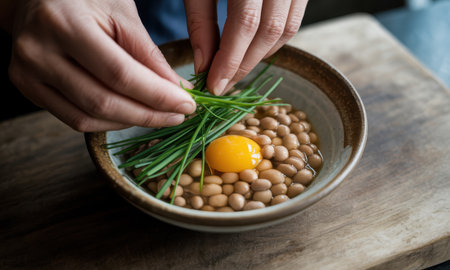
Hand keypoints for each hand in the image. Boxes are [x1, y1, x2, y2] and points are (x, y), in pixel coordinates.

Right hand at [7, 0, 195, 131]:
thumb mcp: (122, 13)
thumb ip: (148, 53)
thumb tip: (178, 91)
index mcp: (64, 24)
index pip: (120, 74)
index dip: (157, 96)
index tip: (187, 105)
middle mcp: (38, 52)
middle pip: (103, 102)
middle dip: (148, 115)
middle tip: (177, 116)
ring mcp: (27, 73)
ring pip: (88, 118)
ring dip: (130, 122)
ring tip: (158, 115)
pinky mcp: (26, 87)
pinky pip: (74, 120)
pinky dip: (108, 123)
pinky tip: (131, 115)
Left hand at [184, 0, 307, 94]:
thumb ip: (200, 21)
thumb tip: (204, 66)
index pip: (246, 24)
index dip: (230, 60)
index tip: (214, 85)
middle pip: (269, 32)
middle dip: (244, 64)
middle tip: (223, 85)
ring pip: (286, 30)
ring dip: (260, 56)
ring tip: (235, 70)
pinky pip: (293, 22)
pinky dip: (273, 42)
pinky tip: (253, 50)